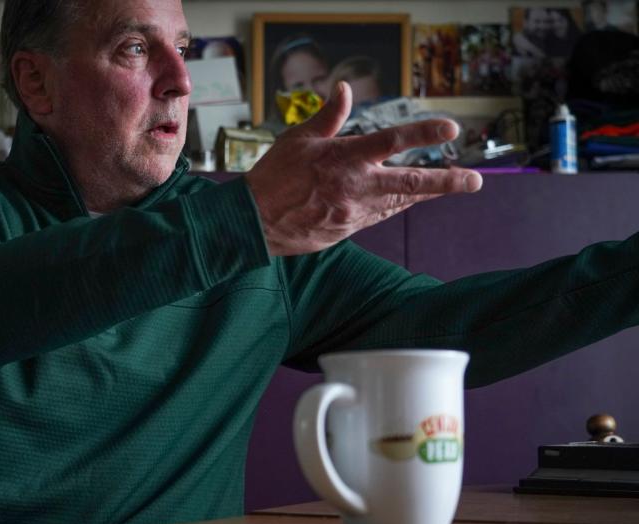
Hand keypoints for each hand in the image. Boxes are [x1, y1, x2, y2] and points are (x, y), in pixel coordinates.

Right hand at [245, 81, 482, 256]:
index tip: (450, 128)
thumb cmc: (273, 176)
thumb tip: (345, 89)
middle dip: (446, 181)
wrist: (254, 223)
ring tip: (452, 187)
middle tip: (474, 180)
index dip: (424, 133)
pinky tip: (411, 200)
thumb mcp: (298, 139)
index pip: (391, 141)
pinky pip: (380, 215)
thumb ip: (329, 116)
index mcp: (344, 158)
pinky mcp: (348, 229)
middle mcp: (355, 186)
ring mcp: (354, 211)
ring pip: (400, 202)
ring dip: (428, 195)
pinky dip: (397, 205)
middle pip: (410, 183)